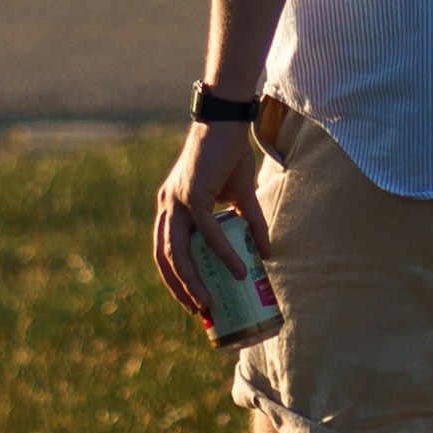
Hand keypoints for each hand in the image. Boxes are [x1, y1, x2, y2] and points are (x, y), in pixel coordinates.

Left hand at [149, 107, 263, 327]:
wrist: (228, 122)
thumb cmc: (230, 156)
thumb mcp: (241, 197)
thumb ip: (250, 224)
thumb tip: (267, 254)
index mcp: (172, 207)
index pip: (165, 251)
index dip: (175, 279)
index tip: (192, 301)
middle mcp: (167, 205)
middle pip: (165, 257)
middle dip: (179, 288)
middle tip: (199, 310)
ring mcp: (177, 200)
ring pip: (177, 251)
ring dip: (192, 280)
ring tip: (209, 302)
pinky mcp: (194, 193)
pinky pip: (207, 232)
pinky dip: (222, 253)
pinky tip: (238, 270)